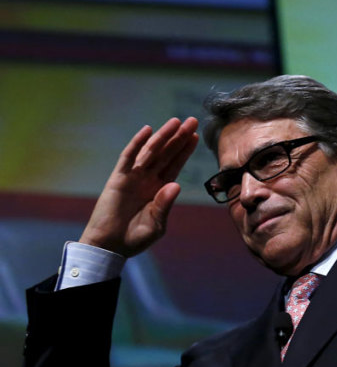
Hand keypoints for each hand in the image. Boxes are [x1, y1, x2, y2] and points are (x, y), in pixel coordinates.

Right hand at [79, 117, 198, 257]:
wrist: (110, 246)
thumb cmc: (135, 238)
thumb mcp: (156, 224)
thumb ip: (165, 205)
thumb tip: (175, 185)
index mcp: (160, 190)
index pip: (175, 165)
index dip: (184, 150)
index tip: (195, 136)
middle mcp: (148, 180)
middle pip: (166, 154)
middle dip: (178, 138)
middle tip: (191, 121)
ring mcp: (133, 177)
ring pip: (150, 151)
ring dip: (163, 136)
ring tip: (176, 122)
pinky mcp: (118, 179)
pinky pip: (128, 157)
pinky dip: (137, 144)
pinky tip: (147, 131)